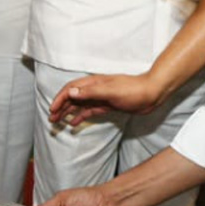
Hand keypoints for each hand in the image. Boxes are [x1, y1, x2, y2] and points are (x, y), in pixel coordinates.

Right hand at [50, 72, 165, 125]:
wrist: (152, 93)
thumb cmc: (134, 90)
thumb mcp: (111, 91)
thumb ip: (90, 92)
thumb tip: (71, 92)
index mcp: (93, 82)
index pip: (71, 89)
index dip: (59, 99)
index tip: (52, 110)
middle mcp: (95, 89)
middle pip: (73, 97)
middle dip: (60, 107)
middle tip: (51, 119)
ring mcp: (101, 97)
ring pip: (80, 105)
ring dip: (68, 112)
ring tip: (58, 122)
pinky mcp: (108, 105)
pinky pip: (90, 111)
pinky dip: (80, 116)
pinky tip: (75, 123)